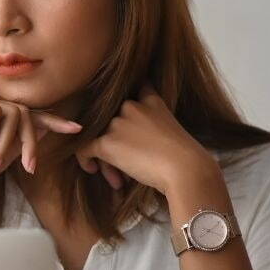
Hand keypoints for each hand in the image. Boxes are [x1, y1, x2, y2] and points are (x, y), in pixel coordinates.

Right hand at [0, 91, 83, 204]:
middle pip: (19, 111)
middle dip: (29, 140)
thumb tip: (48, 125)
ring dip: (9, 142)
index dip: (49, 119)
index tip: (75, 128)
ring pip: (9, 111)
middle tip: (29, 167)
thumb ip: (20, 140)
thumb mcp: (1, 158)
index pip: (20, 112)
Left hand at [73, 86, 221, 196]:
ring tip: (117, 178)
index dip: (121, 108)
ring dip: (106, 158)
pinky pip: (84, 148)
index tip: (121, 126)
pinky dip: (84, 159)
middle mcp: (130, 106)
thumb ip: (152, 124)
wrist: (185, 168)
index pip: (132, 92)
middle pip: (110, 122)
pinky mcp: (106, 142)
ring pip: (98, 137)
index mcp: (150, 100)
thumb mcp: (171, 129)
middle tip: (124, 166)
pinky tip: (92, 169)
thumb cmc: (183, 157)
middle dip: (115, 143)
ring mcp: (117, 122)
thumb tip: (131, 141)